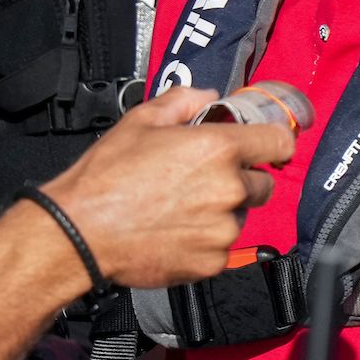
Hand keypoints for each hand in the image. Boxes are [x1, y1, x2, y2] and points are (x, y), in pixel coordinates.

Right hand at [37, 88, 296, 290]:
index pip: (278, 141)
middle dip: (240, 180)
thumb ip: (182, 101)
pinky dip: (205, 241)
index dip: (273, 142)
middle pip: (262, 183)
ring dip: (221, 212)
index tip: (265, 148)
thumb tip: (207, 96)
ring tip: (179, 209)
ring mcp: (223, 229)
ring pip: (240, 216)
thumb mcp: (140, 120)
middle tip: (201, 181)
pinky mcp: (213, 262)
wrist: (80, 233)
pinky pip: (222, 247)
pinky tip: (173, 231)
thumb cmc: (105, 177)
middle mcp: (228, 189)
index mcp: (217, 148)